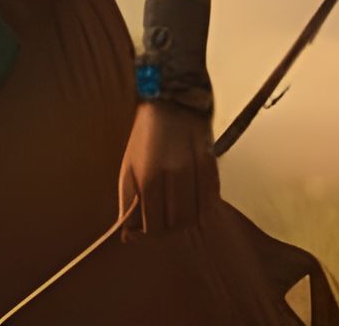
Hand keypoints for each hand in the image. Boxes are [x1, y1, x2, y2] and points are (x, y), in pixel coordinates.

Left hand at [117, 101, 218, 240]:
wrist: (169, 101)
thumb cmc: (144, 136)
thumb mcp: (127, 166)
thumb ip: (127, 202)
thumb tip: (128, 236)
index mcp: (148, 177)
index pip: (153, 226)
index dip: (150, 233)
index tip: (148, 228)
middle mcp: (173, 176)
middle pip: (176, 224)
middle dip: (169, 228)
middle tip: (165, 219)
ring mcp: (194, 169)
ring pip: (195, 217)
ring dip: (187, 220)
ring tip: (179, 210)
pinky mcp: (211, 163)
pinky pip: (211, 199)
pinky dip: (204, 206)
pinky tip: (194, 198)